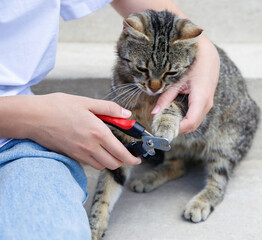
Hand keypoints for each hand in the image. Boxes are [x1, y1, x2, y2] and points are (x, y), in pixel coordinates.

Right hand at [23, 93, 139, 169]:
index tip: (138, 158)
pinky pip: (89, 163)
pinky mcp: (71, 156)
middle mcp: (90, 147)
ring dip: (109, 160)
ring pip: (102, 166)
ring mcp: (79, 154)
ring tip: (110, 149)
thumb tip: (126, 114)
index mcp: (98, 132)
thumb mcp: (87, 102)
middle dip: (123, 160)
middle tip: (125, 152)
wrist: (32, 117)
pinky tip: (94, 148)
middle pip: (114, 163)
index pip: (121, 153)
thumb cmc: (58, 107)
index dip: (133, 158)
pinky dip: (96, 160)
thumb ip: (109, 109)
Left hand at [152, 36, 219, 133]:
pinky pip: (196, 114)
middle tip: (161, 124)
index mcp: (201, 97)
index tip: (163, 128)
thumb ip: (165, 97)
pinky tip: (174, 110)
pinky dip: (185, 115)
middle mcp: (208, 102)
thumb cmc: (193, 61)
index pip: (190, 122)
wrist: (207, 51)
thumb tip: (154, 113)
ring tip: (166, 117)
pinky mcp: (206, 100)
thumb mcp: (176, 79)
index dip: (177, 129)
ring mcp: (209, 102)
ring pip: (195, 120)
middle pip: (193, 125)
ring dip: (181, 121)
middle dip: (178, 127)